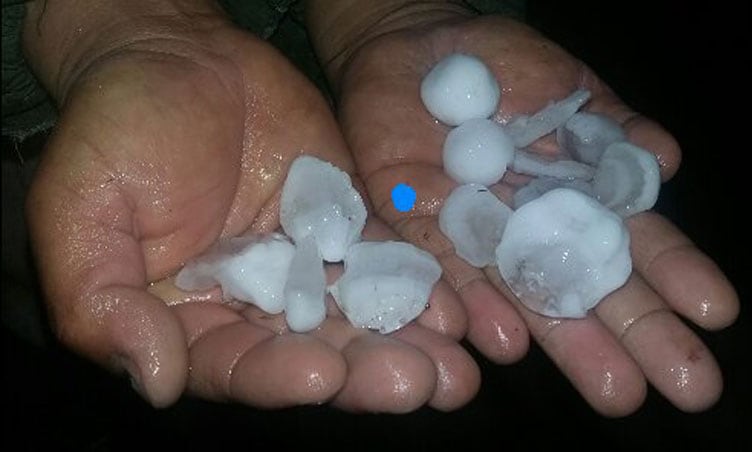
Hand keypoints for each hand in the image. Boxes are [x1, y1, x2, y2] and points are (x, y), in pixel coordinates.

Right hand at [23, 0, 477, 410]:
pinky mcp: (344, 222)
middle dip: (366, 372)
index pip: (235, 364)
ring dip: (406, 343)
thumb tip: (153, 382)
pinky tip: (453, 310)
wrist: (176, 57)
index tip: (323, 375)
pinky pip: (383, 257)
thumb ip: (100, 304)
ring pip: (357, 314)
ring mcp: (304, 263)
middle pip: (313, 351)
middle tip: (420, 384)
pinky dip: (417, 284)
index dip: (278, 375)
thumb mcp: (81, 215)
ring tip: (455, 371)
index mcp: (187, 318)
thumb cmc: (114, 131)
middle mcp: (252, 303)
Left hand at [308, 3, 738, 415]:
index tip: (714, 312)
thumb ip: (610, 127)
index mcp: (576, 197)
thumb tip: (668, 162)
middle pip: (589, 286)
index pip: (630, 240)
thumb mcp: (567, 85)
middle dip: (637, 334)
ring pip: (526, 296)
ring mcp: (478, 234)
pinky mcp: (418, 231)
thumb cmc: (501, 63)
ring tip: (618, 392)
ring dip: (570, 343)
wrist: (413, 46)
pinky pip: (446, 274)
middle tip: (691, 388)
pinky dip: (475, 307)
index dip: (671, 274)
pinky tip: (510, 343)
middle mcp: (533, 228)